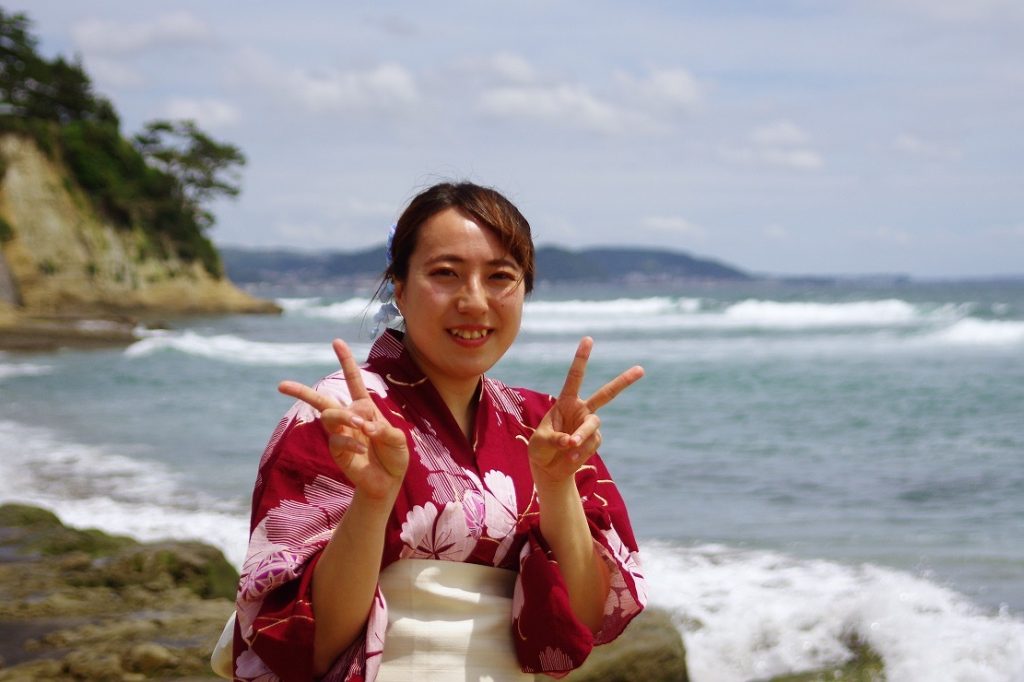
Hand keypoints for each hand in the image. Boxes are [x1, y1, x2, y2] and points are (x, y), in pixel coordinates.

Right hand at [278, 339, 408, 500]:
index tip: (336, 341)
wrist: (388, 481)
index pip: (353, 380)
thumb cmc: (394, 456)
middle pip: (322, 400)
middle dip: (301, 391)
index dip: (345, 361)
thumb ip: (384, 430)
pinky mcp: (336, 450)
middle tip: (282, 385)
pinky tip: (362, 448)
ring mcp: (340, 433)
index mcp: (365, 407)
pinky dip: (352, 441)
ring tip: (361, 425)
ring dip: (345, 415)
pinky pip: (337, 439)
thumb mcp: (397, 439)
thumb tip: (364, 426)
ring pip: (329, 415)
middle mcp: (349, 417)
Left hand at [528, 337, 643, 485]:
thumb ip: (554, 439)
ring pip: (592, 426)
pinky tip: (570, 457)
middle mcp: (581, 410)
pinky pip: (591, 444)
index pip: (575, 377)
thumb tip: (572, 441)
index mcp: (565, 402)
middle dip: (624, 381)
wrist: (550, 468)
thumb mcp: (540, 442)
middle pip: (606, 394)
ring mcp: (590, 426)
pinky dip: (580, 451)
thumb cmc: (541, 449)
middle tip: (641, 369)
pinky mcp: (594, 441)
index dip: (581, 358)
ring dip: (582, 436)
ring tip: (569, 446)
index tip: (589, 339)